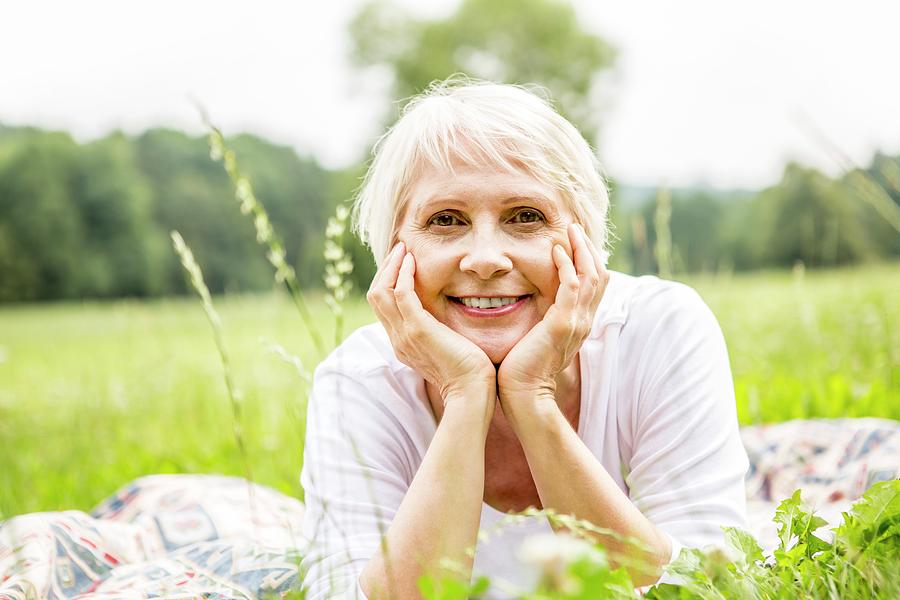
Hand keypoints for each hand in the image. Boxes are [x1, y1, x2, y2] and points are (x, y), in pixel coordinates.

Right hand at [367, 242, 496, 402]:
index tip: (402, 263)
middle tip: (399, 250)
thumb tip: (447, 320)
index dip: (388, 281)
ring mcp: (404, 335)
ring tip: (403, 249)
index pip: (383, 307)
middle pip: (375, 296)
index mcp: (403, 343)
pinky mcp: (417, 329)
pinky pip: (401, 293)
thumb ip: (439, 333)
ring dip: (391, 266)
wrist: (471, 391)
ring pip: (381, 292)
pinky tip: (412, 261)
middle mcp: (397, 339)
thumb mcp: (447, 348)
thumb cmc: (469, 372)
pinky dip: (403, 274)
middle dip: (385, 269)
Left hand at [497, 224, 608, 404]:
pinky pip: (570, 287)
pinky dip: (566, 266)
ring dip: (580, 250)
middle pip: (599, 276)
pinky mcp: (562, 324)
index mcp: (579, 324)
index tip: (576, 243)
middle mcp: (583, 321)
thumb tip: (535, 309)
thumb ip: (543, 322)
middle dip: (588, 249)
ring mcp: (576, 322)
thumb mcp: (539, 339)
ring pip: (590, 276)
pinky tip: (556, 251)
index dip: (589, 261)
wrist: (524, 395)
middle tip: (575, 228)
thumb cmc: (523, 370)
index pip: (594, 286)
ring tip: (570, 231)